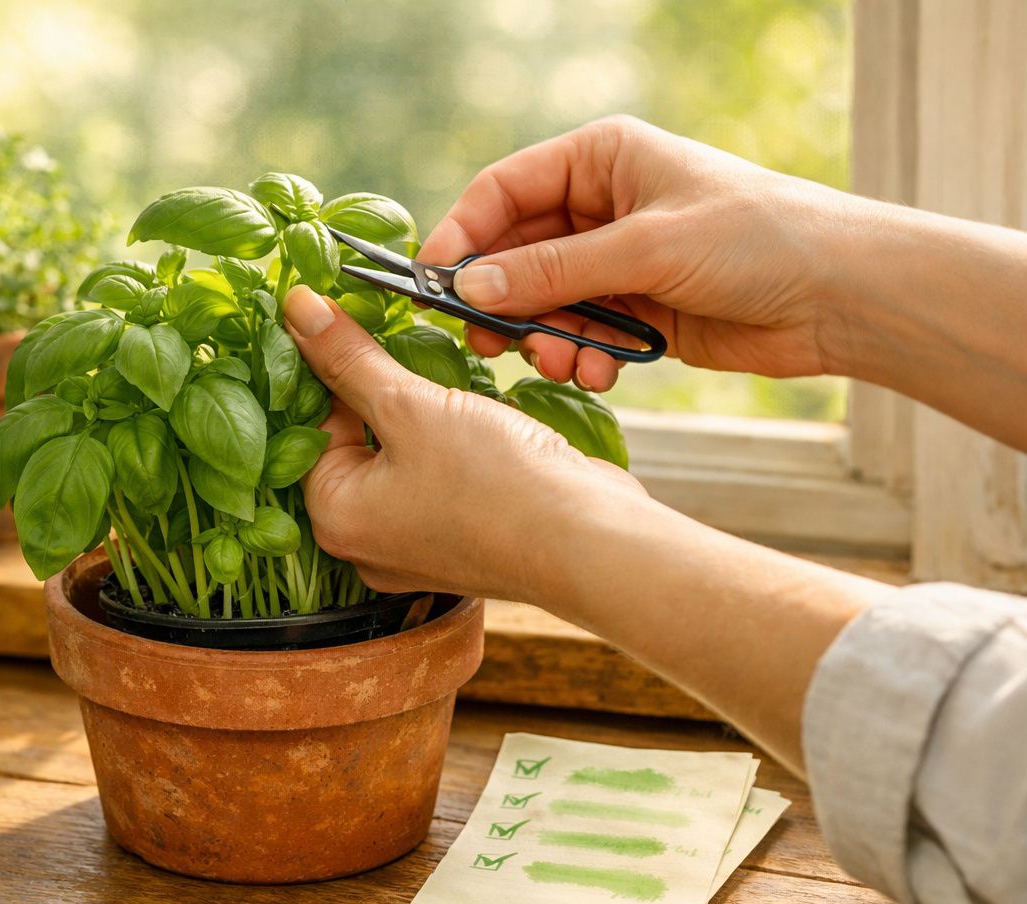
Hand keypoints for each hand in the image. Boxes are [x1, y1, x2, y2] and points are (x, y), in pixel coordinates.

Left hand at [282, 285, 646, 601]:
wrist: (590, 540)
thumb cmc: (494, 483)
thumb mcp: (410, 405)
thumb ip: (350, 358)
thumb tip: (296, 309)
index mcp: (334, 517)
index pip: (307, 427)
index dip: (324, 368)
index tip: (343, 319)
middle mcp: (366, 541)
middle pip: (351, 443)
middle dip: (374, 390)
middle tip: (395, 339)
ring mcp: (416, 544)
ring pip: (398, 456)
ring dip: (417, 411)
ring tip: (441, 378)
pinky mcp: (461, 537)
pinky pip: (437, 477)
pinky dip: (448, 441)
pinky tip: (472, 413)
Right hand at [419, 115, 860, 391]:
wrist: (842, 296)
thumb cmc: (758, 239)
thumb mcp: (647, 248)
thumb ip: (553, 271)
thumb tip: (469, 288)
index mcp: (599, 159)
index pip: (501, 193)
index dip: (461, 238)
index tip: (433, 288)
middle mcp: (600, 206)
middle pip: (513, 255)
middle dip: (504, 303)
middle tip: (491, 345)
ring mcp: (616, 262)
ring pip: (542, 304)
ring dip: (545, 339)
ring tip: (566, 363)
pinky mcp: (636, 312)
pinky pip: (578, 335)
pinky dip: (579, 358)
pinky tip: (602, 374)